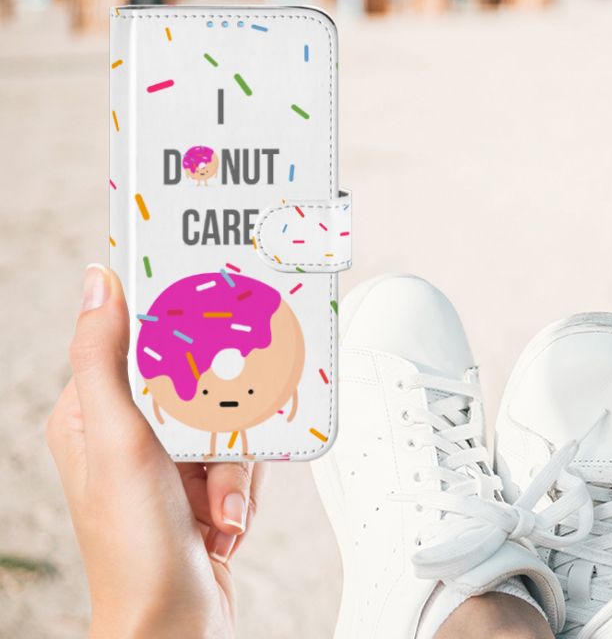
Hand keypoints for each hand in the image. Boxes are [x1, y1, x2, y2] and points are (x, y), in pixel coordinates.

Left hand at [47, 265, 266, 637]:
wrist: (175, 626)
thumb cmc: (135, 547)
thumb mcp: (118, 441)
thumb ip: (105, 359)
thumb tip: (98, 283)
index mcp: (91, 415)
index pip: (136, 344)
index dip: (177, 332)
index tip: (210, 316)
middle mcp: (129, 435)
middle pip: (198, 383)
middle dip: (219, 424)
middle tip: (216, 446)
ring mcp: (168, 464)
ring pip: (228, 422)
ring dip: (233, 468)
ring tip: (217, 505)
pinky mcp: (201, 487)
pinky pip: (243, 458)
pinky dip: (243, 488)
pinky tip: (226, 519)